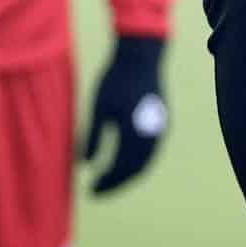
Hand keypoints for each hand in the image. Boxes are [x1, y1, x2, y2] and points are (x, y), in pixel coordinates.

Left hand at [82, 35, 168, 193]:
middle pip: (135, 170)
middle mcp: (152, 135)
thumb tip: (83, 163)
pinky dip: (137, 162)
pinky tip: (122, 161)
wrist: (141, 56)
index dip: (106, 182)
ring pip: (145, 162)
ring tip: (109, 179)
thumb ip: (92, 136)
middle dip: (117, 183)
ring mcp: (160, 129)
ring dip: (128, 175)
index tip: (91, 190)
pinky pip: (151, 151)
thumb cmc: (116, 79)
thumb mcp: (98, 107)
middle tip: (97, 190)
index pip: (121, 168)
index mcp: (134, 132)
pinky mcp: (162, 122)